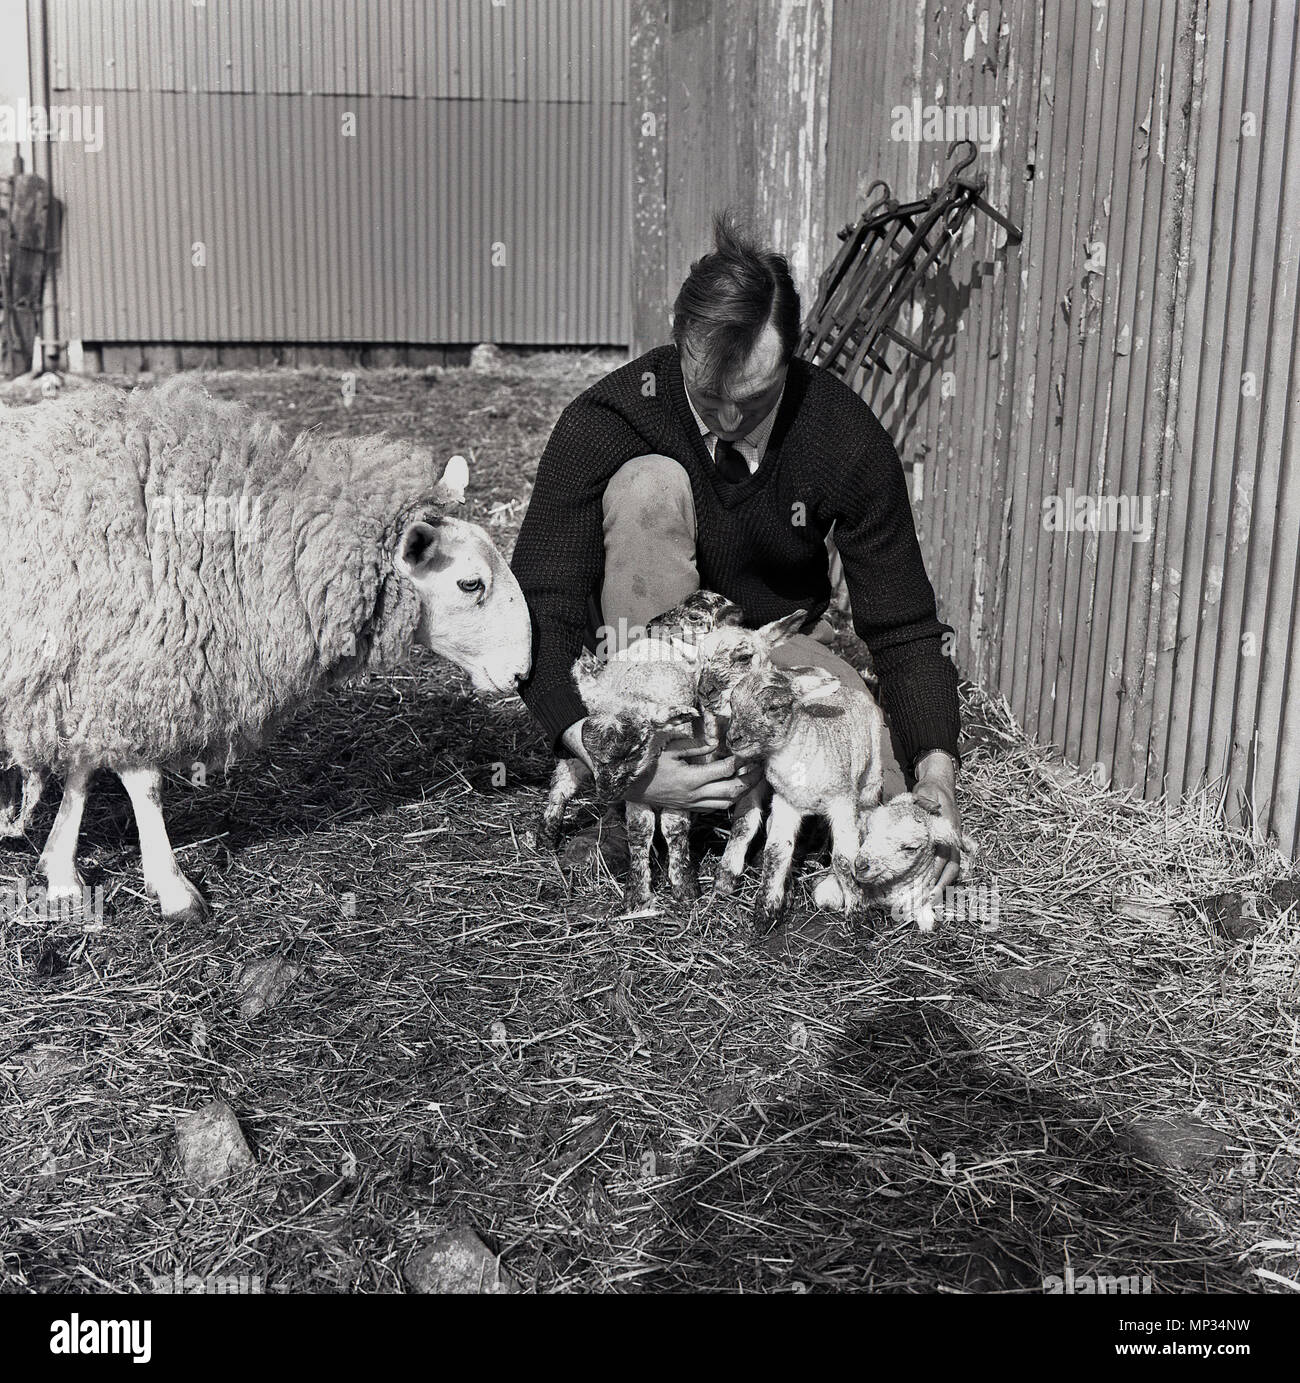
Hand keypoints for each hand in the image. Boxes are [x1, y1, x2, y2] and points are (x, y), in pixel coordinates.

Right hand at [625, 737, 762, 812]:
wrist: (630, 786)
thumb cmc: (648, 763)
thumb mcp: (669, 748)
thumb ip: (695, 746)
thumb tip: (717, 743)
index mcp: (691, 778)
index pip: (725, 769)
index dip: (740, 760)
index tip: (748, 751)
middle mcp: (695, 794)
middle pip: (732, 789)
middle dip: (750, 779)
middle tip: (761, 768)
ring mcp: (692, 804)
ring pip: (726, 803)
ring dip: (742, 792)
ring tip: (752, 779)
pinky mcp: (689, 808)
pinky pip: (715, 808)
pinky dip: (728, 800)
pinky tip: (734, 789)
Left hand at [912, 752, 961, 896]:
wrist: (940, 783)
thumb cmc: (930, 791)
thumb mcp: (924, 795)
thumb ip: (922, 804)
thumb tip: (920, 813)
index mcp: (949, 830)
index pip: (945, 856)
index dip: (937, 872)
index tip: (928, 886)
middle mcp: (953, 839)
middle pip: (952, 867)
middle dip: (941, 886)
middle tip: (928, 901)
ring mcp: (953, 842)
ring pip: (952, 868)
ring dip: (943, 885)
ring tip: (930, 901)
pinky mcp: (948, 845)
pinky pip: (949, 864)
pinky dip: (942, 878)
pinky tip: (932, 889)